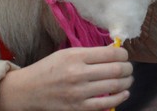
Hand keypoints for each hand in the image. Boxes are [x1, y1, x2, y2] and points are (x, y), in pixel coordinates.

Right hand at [0, 46, 131, 110]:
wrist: (28, 90)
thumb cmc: (48, 68)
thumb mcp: (67, 53)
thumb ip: (90, 53)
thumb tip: (114, 50)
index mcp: (76, 56)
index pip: (111, 53)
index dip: (124, 54)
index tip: (124, 55)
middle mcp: (78, 74)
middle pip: (116, 69)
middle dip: (128, 68)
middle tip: (128, 68)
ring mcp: (79, 93)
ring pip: (114, 86)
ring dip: (126, 82)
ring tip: (127, 79)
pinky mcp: (78, 108)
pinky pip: (106, 104)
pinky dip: (119, 98)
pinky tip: (124, 93)